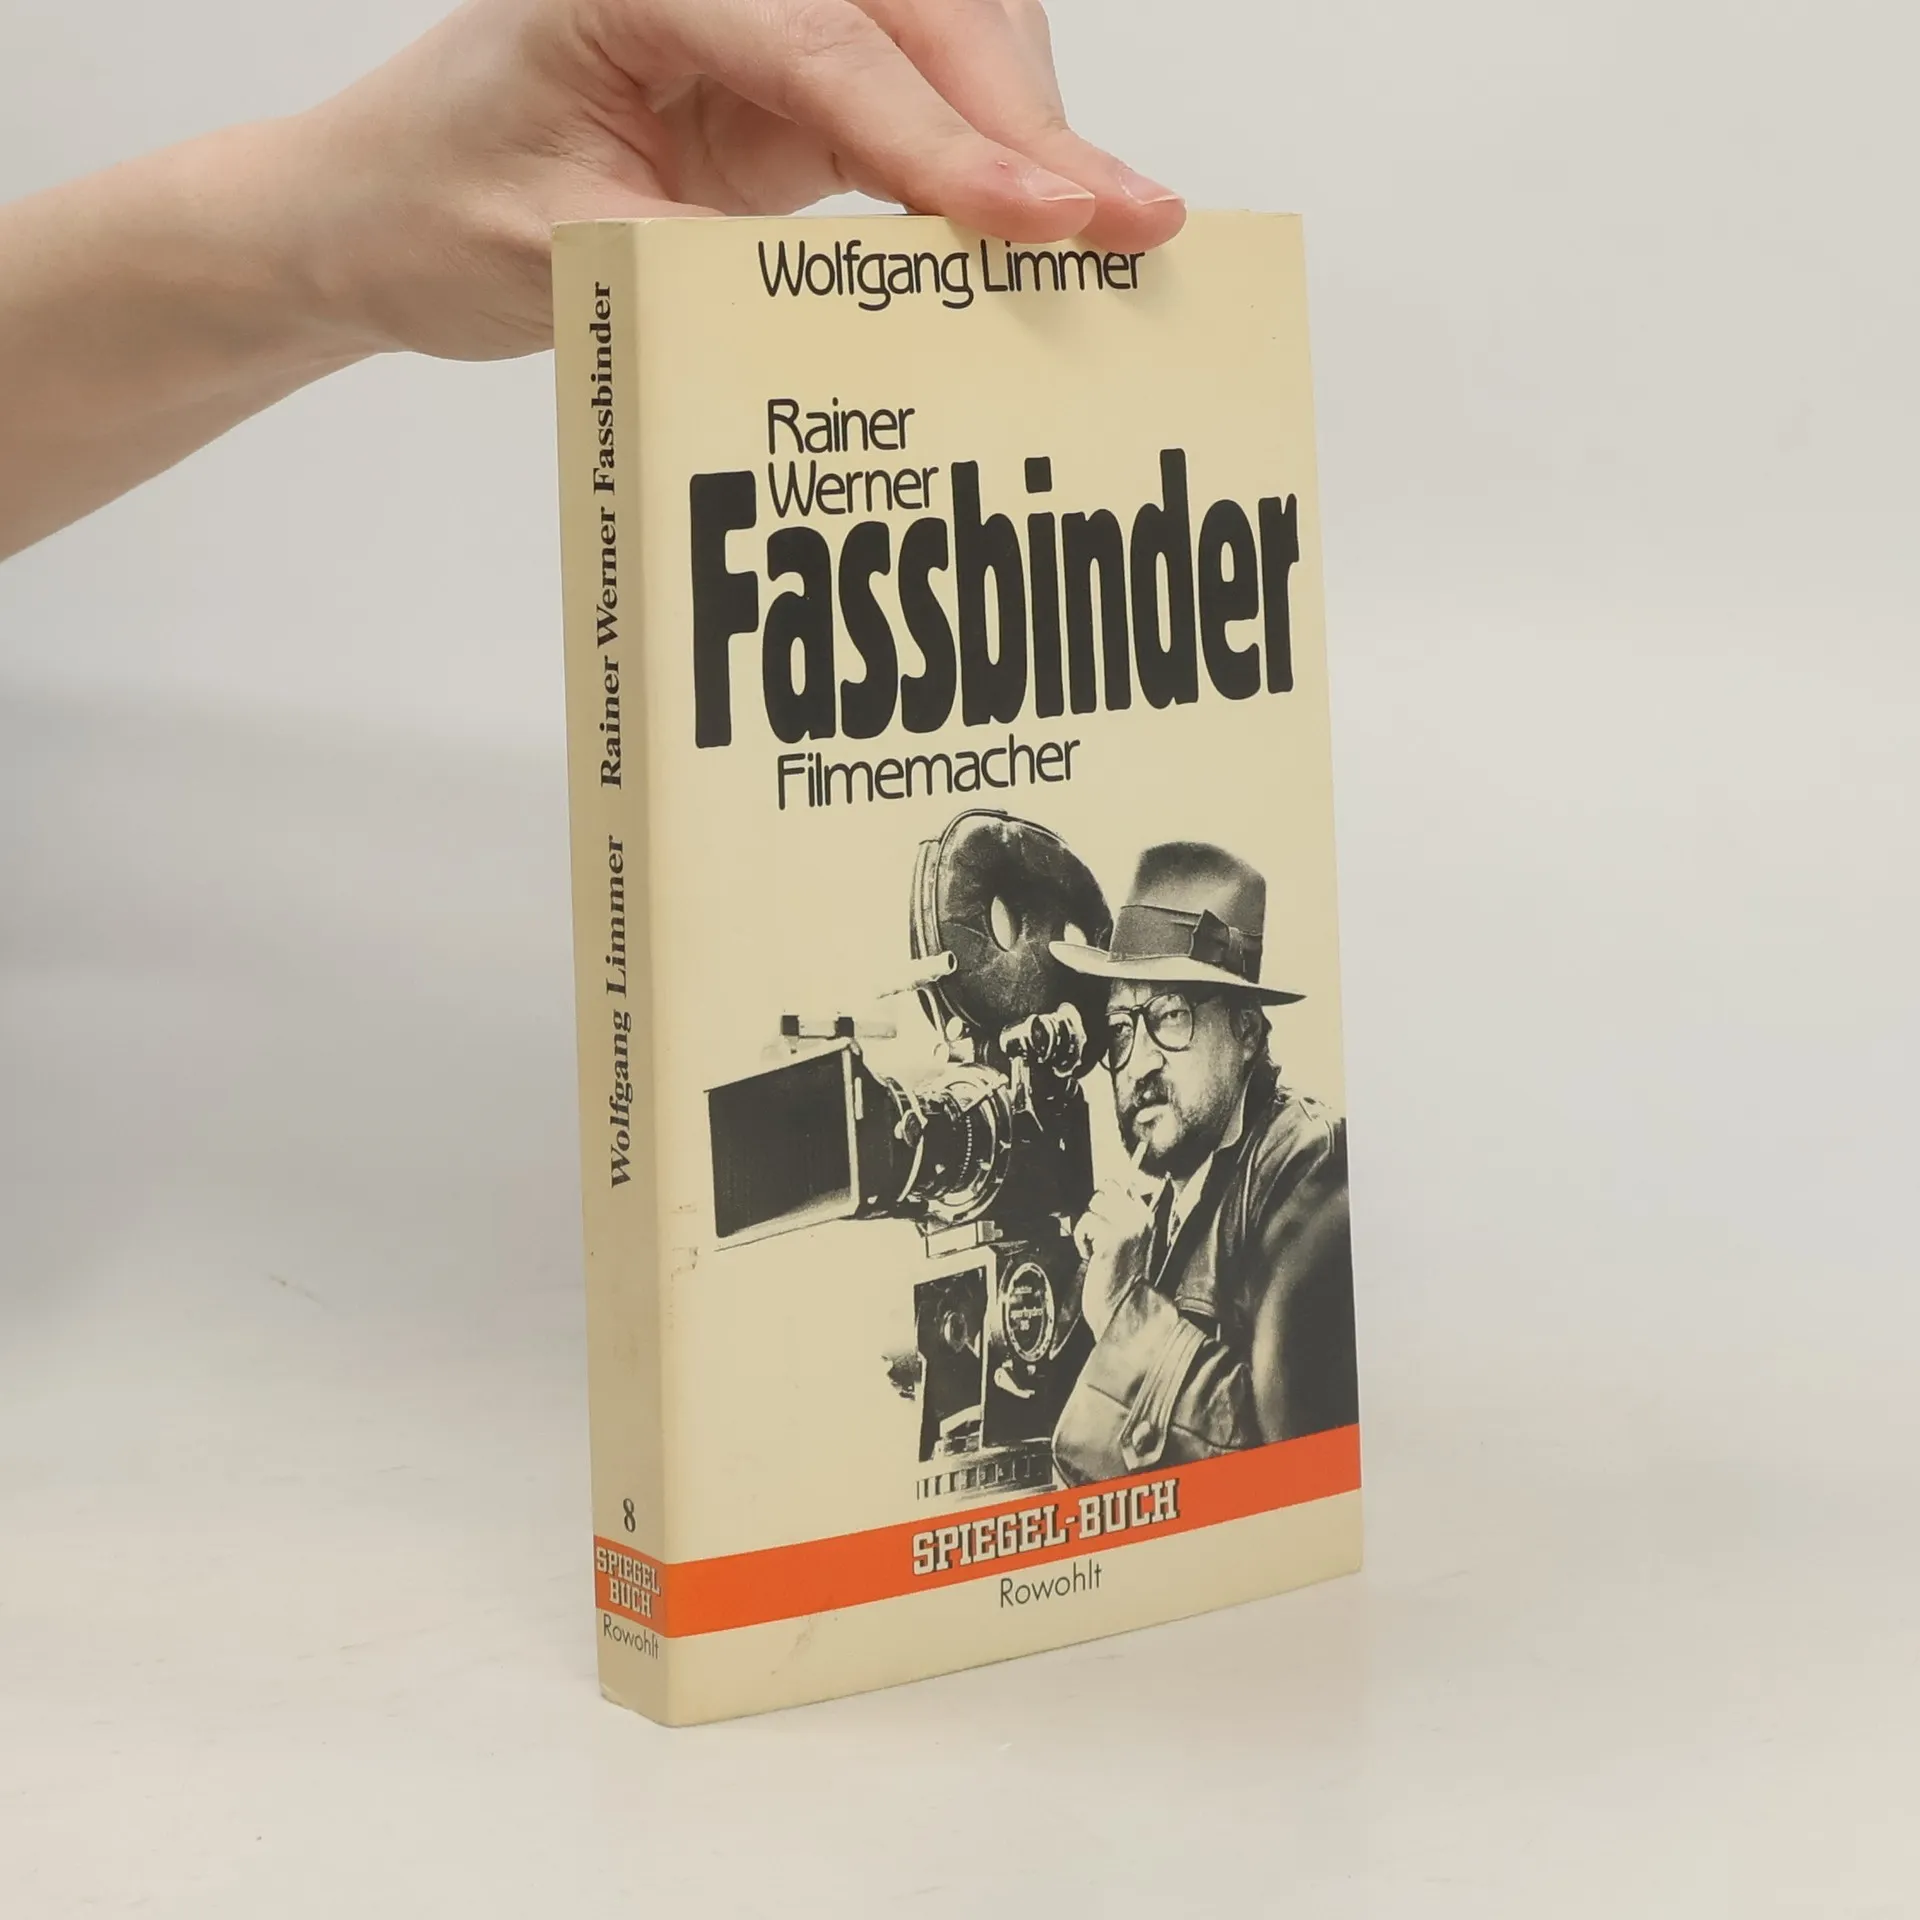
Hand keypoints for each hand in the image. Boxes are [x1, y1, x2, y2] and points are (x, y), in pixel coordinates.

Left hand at [285, 0, 1187, 360]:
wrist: (373, 209)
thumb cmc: (430, 209)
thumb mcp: (557, 256)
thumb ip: (708, 265)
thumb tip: (875, 308)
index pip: (826, 48)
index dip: (947, 142)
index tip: (1046, 221)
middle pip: (919, 7)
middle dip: (1029, 120)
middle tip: (1133, 220)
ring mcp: (762, 20)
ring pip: (943, 30)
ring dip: (1029, 125)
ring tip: (1110, 224)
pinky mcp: (790, 83)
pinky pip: (918, 94)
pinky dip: (986, 155)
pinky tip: (1038, 222)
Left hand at [1073, 1154, 1160, 1340]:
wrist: (1126, 1310)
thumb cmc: (1123, 1280)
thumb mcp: (1129, 1242)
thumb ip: (1121, 1218)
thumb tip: (1104, 1194)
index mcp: (1148, 1217)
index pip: (1126, 1182)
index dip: (1108, 1195)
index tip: (1102, 1216)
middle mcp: (1141, 1217)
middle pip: (1108, 1186)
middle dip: (1097, 1206)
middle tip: (1098, 1232)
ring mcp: (1128, 1225)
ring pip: (1095, 1201)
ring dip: (1088, 1224)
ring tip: (1095, 1245)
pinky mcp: (1111, 1237)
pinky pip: (1086, 1221)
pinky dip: (1082, 1238)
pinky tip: (1091, 1255)